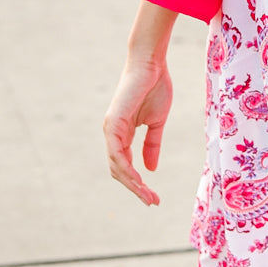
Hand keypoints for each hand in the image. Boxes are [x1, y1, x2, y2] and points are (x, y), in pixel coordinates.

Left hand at [103, 57, 171, 205]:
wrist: (151, 65)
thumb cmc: (154, 87)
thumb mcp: (156, 123)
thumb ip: (152, 145)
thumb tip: (151, 169)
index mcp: (122, 134)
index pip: (125, 165)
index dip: (138, 183)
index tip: (154, 196)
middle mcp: (112, 134)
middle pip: (119, 171)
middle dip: (135, 189)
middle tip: (152, 202)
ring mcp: (111, 129)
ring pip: (117, 166)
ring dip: (132, 184)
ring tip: (148, 196)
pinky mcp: (114, 124)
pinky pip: (117, 153)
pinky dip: (127, 169)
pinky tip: (138, 180)